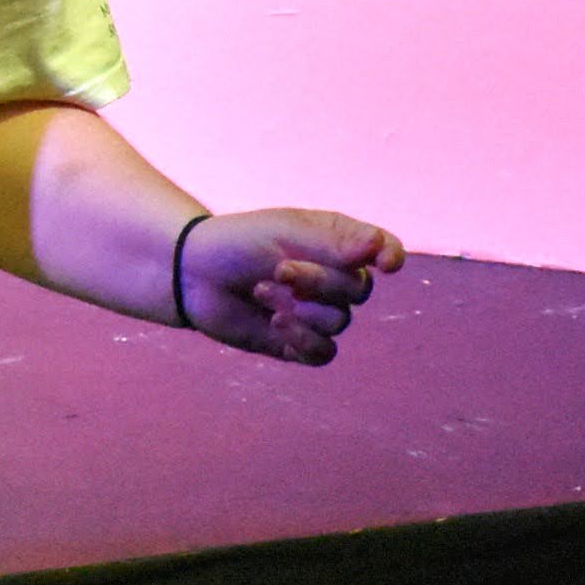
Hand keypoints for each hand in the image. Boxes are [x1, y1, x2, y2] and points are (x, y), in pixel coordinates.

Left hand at [172, 208, 404, 363]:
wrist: (193, 273)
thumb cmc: (238, 242)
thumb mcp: (284, 233)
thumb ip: (332, 243)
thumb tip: (378, 248)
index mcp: (338, 243)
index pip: (383, 249)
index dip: (391, 256)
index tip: (385, 263)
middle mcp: (336, 279)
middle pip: (358, 290)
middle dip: (318, 280)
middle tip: (278, 269)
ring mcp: (319, 313)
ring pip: (339, 321)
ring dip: (298, 308)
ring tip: (260, 289)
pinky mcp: (300, 344)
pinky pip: (324, 352)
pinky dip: (302, 339)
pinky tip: (276, 323)